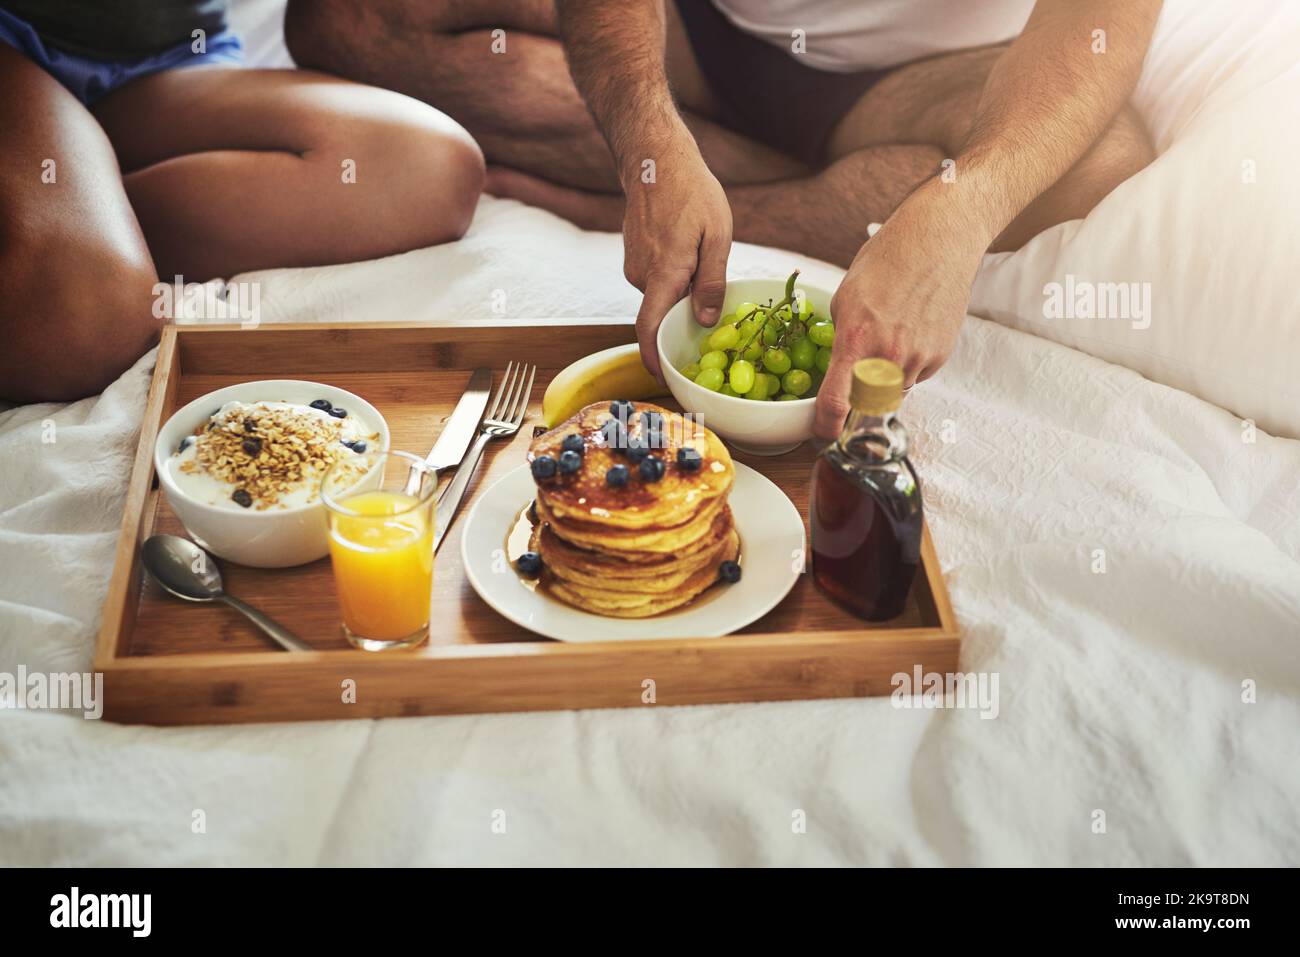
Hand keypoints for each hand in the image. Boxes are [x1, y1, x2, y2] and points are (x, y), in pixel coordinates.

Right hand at [621, 137, 732, 380]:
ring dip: (682, 291)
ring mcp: (633, 266)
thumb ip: (712, 281)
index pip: (650, 328)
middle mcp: (641, 275)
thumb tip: (706, 321)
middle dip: (685, 316)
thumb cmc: (691, 192)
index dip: (653, 359)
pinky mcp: (633, 257)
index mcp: (663, 273)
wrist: (655, 158)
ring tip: (704, 263)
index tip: (663, 379)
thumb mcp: (718, 235)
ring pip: (661, 294)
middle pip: (663, 313)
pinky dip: (673, 277)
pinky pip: (656, 279)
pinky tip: (689, 252)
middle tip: (713, 309)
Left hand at [814, 192, 984, 438]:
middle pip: (866, 406)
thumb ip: (841, 341)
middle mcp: (888, 357)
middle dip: (857, 401)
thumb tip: (839, 370)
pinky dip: (908, 365)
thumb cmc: (887, 260)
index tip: (821, 432)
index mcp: (856, 342)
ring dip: (884, 380)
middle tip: (856, 374)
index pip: (835, 405)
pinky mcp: (940, 356)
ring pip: (893, 393)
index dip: (825, 426)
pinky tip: (910, 332)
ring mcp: (918, 359)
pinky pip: (916, 377)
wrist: (938, 240)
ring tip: (888, 337)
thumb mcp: (846, 299)